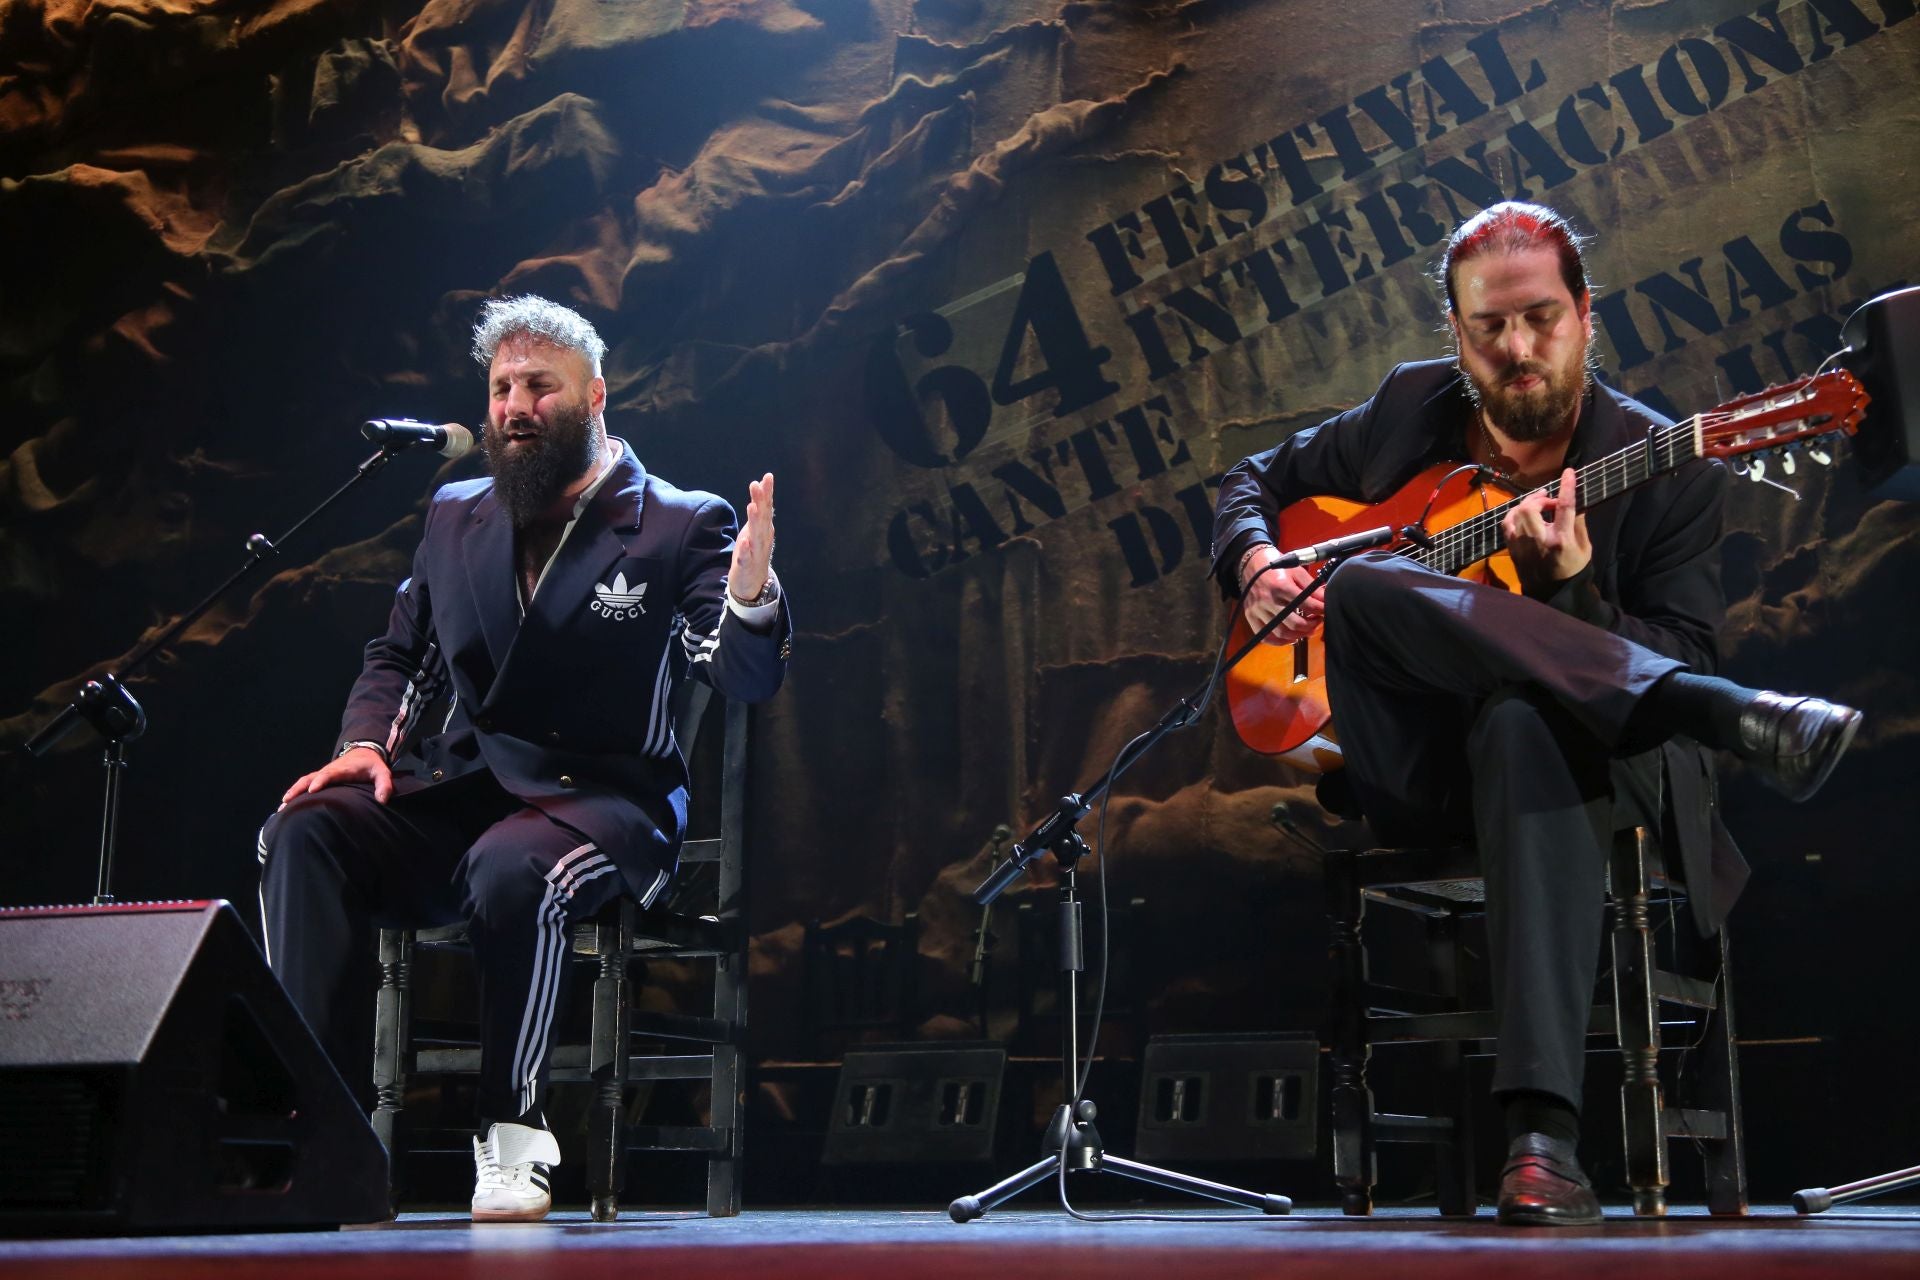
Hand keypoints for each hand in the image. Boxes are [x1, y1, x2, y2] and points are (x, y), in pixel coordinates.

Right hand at [279, 746, 391, 808]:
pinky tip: (286, 804)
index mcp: (343, 769)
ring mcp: (323, 773)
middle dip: (299, 789)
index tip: (312, 790)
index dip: (321, 781)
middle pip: (310, 777)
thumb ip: (385, 785)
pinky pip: (305, 783)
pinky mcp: (320, 778)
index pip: (330, 774)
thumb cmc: (372, 766)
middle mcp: (330, 770)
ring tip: (282, 806)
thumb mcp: (383, 773)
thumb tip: (382, 800)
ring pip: (304, 781)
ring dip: (293, 791)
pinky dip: (295, 792)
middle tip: (287, 801)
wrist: (363, 753)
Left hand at [728, 472, 774, 601]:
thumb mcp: (755, 529)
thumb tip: (760, 485)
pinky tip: (743, 541)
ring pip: (755, 535)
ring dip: (754, 521)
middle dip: (761, 501)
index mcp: (764, 528)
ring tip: (751, 507)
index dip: (767, 492)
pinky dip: (745, 550)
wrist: (752, 583)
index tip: (767, 477)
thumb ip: (758, 509)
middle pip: (762, 517)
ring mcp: (756, 552)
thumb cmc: (752, 552)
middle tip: (758, 485)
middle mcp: (763, 538)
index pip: (766, 508)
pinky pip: (746, 557)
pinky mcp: (746, 566)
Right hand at [1241, 548, 1324, 642]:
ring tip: (1307, 629)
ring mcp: (1257, 611)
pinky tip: (1291, 636)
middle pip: (1295, 624)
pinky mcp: (1251, 617)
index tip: (1326, 610)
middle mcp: (1268, 600)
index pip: (1306, 605)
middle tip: (1318, 621)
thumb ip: (1312, 588)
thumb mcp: (1296, 572)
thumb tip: (1326, 601)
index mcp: (1281, 586)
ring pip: (1282, 633)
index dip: (1320, 610)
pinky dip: (1281, 641)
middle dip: (1311, 625)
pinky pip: (1266, 637)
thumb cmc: (1276, 567)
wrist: (1251, 564)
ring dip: (1299, 635)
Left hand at [1503, 466, 1590, 590]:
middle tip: (1550, 501)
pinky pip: (1507, 523)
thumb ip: (1579, 523)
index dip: (1566, 487)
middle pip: (1530, 508)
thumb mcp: (1584, 547)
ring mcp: (1522, 545)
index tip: (1568, 472)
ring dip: (1527, 505)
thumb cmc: (1573, 568)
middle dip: (1539, 499)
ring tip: (1538, 506)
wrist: (1552, 592)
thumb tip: (1576, 502)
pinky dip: (1515, 514)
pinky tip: (1524, 515)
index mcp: (1561, 540)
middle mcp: (1539, 541)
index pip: (1564, 508)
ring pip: (1516, 513)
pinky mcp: (1512, 548)